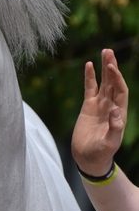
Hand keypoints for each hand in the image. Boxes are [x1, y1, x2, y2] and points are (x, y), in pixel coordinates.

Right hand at [71, 48, 127, 175]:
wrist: (88, 158)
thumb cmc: (101, 153)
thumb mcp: (109, 143)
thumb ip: (115, 128)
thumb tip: (116, 111)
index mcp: (119, 113)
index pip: (120, 90)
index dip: (117, 78)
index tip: (111, 67)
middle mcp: (112, 106)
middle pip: (114, 82)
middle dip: (112, 67)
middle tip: (109, 52)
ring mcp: (100, 106)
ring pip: (104, 83)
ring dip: (104, 68)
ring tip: (105, 52)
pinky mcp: (88, 107)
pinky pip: (90, 89)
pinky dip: (90, 78)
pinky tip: (89, 66)